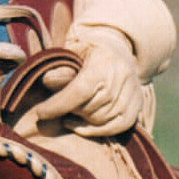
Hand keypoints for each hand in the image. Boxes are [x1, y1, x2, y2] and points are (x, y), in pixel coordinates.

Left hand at [17, 28, 141, 138]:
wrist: (117, 48)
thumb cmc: (87, 51)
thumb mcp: (71, 52)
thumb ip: (58, 67)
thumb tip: (46, 82)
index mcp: (104, 60)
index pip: (80, 90)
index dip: (59, 105)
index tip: (40, 112)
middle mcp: (122, 76)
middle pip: (90, 108)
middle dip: (69, 111)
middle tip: (55, 109)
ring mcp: (133, 91)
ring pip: (102, 119)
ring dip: (81, 122)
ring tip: (66, 116)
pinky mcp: (138, 104)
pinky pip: (117, 127)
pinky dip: (96, 131)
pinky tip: (79, 126)